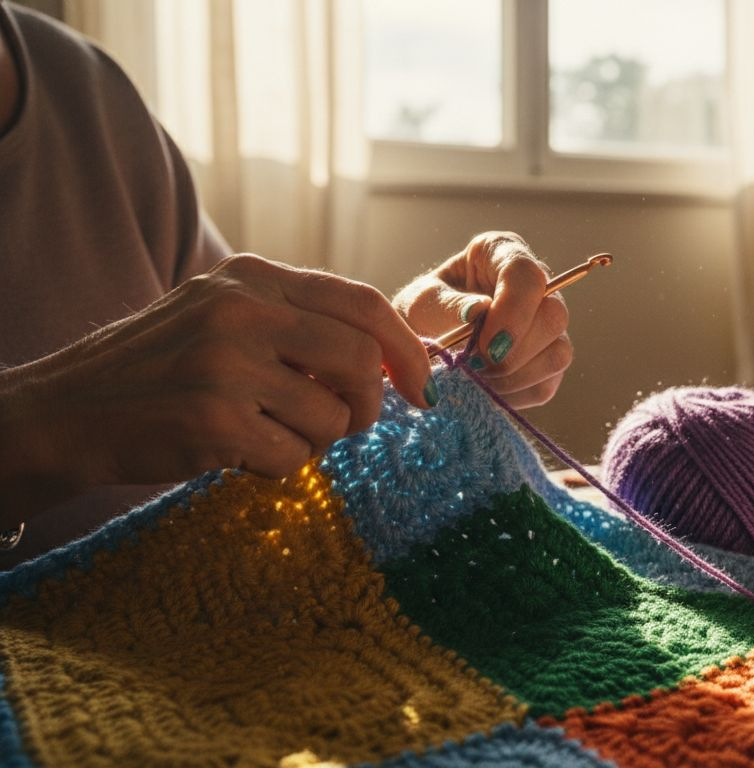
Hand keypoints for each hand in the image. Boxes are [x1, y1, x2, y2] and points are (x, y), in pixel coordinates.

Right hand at [0, 254, 432, 523]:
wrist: (67, 411)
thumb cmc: (162, 369)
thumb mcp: (224, 316)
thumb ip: (298, 323)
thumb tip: (390, 359)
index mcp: (252, 277)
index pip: (363, 302)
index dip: (406, 347)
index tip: (422, 387)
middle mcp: (242, 311)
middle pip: (361, 361)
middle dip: (368, 404)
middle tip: (347, 422)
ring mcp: (227, 366)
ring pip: (333, 418)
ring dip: (315, 442)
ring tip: (267, 432)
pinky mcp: (215, 422)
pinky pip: (294, 459)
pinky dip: (278, 467)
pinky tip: (238, 452)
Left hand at [393, 231, 571, 408]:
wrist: (418, 347)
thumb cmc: (420, 314)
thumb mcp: (420, 303)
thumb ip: (446, 306)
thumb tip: (479, 310)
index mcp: (502, 254)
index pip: (526, 275)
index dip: (514, 311)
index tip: (486, 347)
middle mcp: (536, 287)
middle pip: (554, 316)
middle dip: (515, 351)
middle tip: (475, 365)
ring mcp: (547, 327)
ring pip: (558, 354)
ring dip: (514, 376)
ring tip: (476, 378)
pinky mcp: (546, 364)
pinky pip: (545, 385)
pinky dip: (513, 394)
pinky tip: (485, 388)